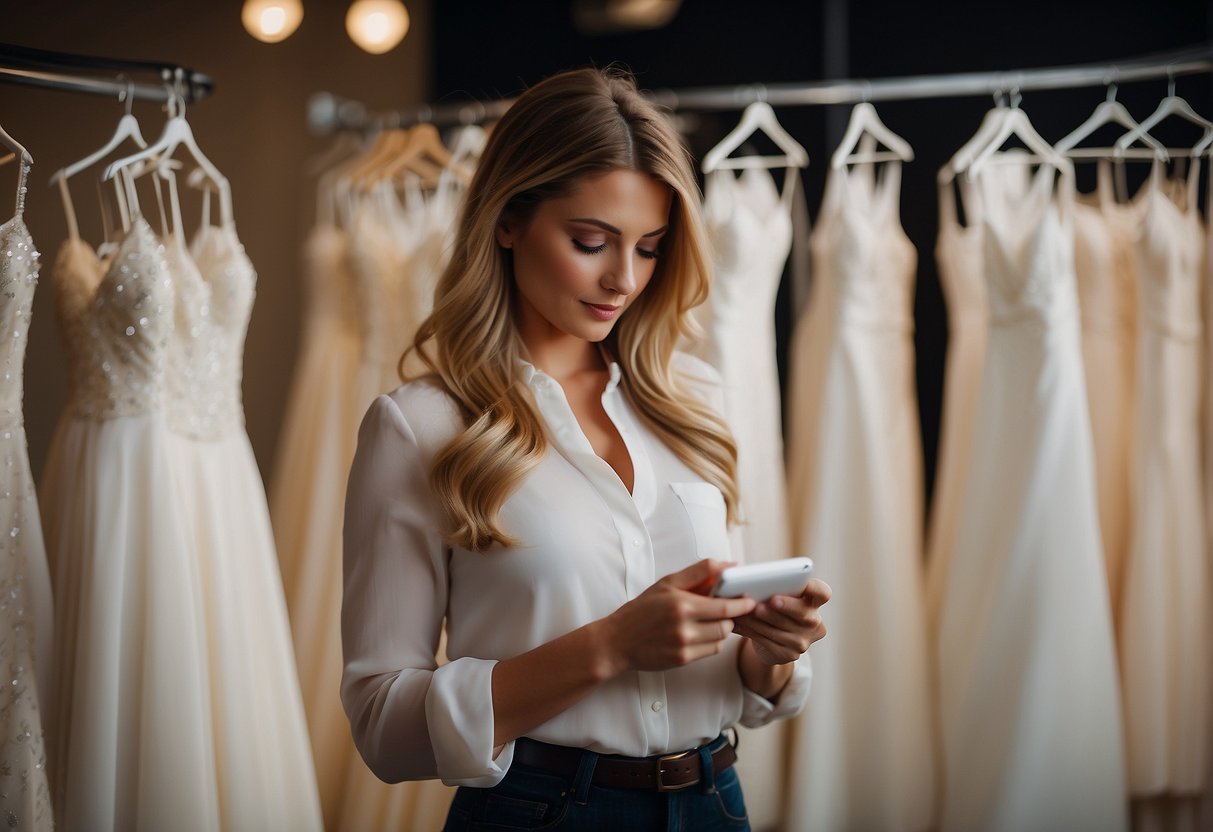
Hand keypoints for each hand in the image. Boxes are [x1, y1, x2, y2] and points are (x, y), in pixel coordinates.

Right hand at [599, 559, 756, 676]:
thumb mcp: (667, 583)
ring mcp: (684, 646)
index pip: (726, 606)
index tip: (749, 600)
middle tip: (729, 609)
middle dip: (732, 616)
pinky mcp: (682, 660)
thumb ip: (700, 572)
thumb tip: (730, 565)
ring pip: (721, 638)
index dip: (742, 604)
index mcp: (682, 604)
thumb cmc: (642, 609)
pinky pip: (711, 650)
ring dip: (722, 628)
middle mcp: (684, 627)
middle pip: (727, 624)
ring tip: (711, 620)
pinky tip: (700, 633)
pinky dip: (712, 641)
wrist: (617, 641)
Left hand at [732, 578, 830, 665]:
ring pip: (780, 630)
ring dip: (758, 620)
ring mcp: (804, 641)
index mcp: (814, 602)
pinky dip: (750, 631)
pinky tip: (737, 624)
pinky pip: (767, 642)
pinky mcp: (789, 655)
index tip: (802, 583)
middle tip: (764, 602)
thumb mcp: (778, 594)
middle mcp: (814, 622)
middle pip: (803, 614)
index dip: (815, 588)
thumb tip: (752, 579)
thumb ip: (774, 586)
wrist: (773, 638)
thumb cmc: (774, 607)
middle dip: (783, 607)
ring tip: (742, 611)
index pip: (823, 593)